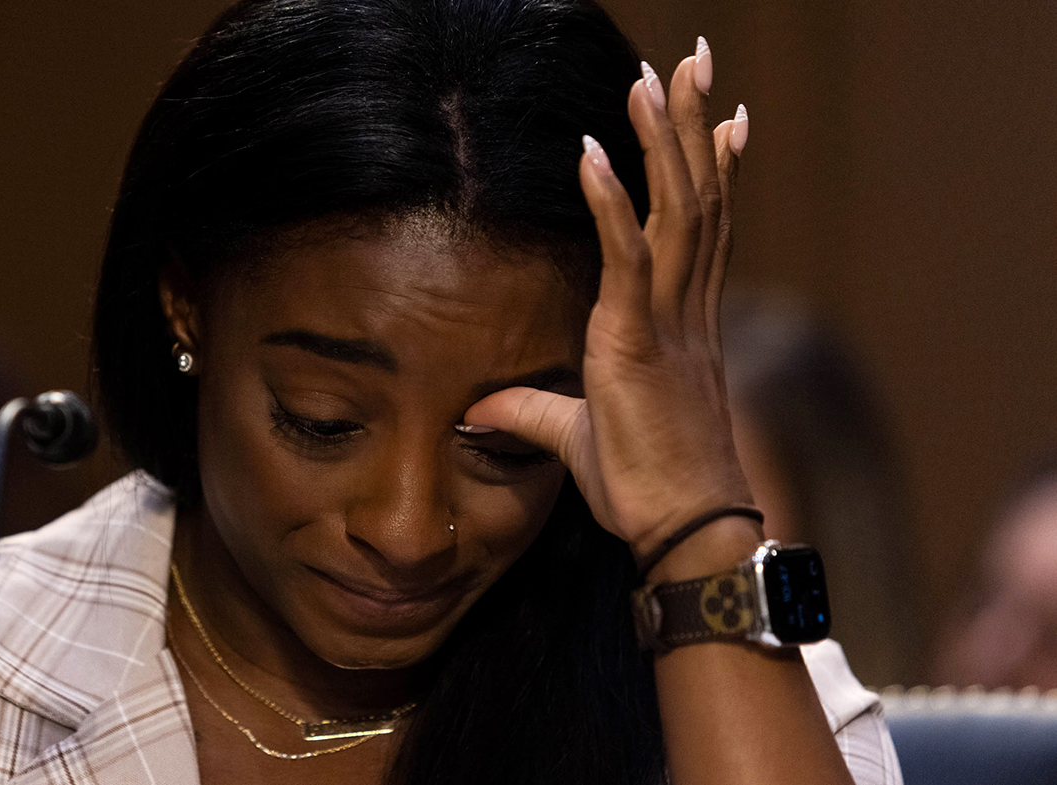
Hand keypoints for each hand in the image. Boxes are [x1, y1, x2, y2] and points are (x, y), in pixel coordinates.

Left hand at [463, 44, 753, 558]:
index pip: (705, 226)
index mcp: (684, 322)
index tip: (727, 117)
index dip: (715, 167)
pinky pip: (628, 257)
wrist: (685, 530)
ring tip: (656, 75)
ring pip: (678, 209)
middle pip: (700, 195)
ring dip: (665, 138)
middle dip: (697, 123)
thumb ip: (531, 411)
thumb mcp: (575, 438)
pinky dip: (612, 203)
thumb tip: (479, 409)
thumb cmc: (647, 487)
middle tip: (700, 60)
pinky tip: (595, 153)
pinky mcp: (637, 342)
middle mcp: (686, 309)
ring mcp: (668, 321)